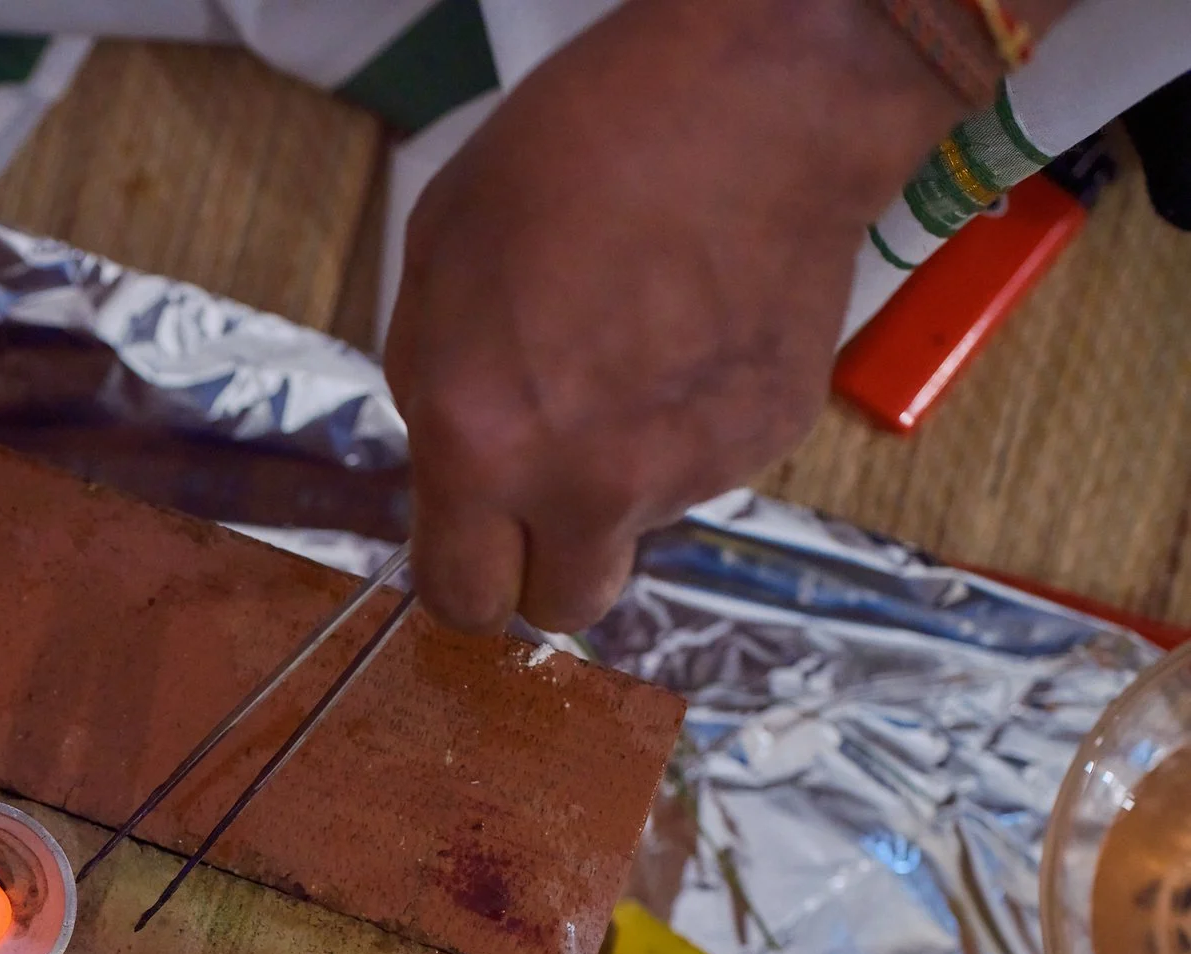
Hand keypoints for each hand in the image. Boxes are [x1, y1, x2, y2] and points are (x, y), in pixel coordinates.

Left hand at [384, 0, 975, 634]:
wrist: (753, 105)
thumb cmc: (576, 155)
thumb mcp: (439, 262)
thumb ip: (433, 387)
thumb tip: (446, 460)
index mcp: (481, 446)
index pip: (460, 598)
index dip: (462, 581)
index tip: (472, 554)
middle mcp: (585, 484)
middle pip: (559, 608)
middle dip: (541, 566)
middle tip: (541, 498)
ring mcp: (684, 472)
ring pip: (634, 528)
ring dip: (620, 480)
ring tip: (627, 355)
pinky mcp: (763, 444)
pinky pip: (704, 471)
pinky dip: (689, 427)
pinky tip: (687, 336)